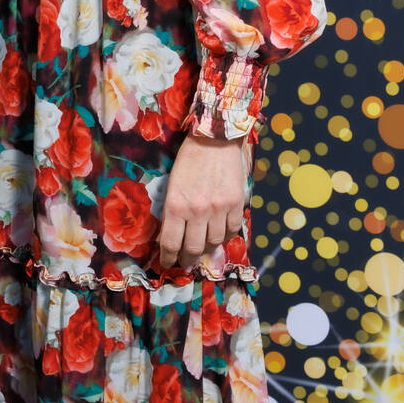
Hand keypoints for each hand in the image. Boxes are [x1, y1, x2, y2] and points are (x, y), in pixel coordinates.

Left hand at [157, 132, 245, 270]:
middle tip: (185, 260)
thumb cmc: (188, 161)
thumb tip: (171, 236)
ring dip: (207, 247)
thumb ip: (172, 212)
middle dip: (187, 259)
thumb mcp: (172, 186)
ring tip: (202, 245)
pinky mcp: (235, 204)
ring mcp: (218, 208)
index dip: (168, 258)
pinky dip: (225, 235)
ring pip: (214, 242)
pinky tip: (219, 231)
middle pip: (193, 249)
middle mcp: (197, 211)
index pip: (170, 243)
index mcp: (175, 205)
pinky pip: (232, 230)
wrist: (214, 140)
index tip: (167, 263)